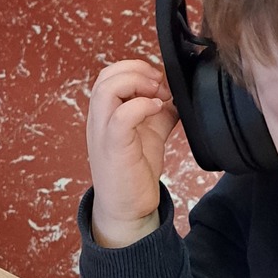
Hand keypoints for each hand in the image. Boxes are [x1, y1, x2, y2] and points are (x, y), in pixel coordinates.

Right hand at [86, 60, 178, 246]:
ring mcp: (103, 132)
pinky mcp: (114, 148)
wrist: (128, 208)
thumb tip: (177, 93)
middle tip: (160, 85)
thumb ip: (160, 111)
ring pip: (106, 89)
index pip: (111, 74)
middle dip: (137, 70)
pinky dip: (141, 105)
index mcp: (106, 112)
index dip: (137, 68)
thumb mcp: (151, 132)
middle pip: (106, 75)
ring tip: (157, 95)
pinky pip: (121, 116)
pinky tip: (157, 109)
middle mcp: (99, 119)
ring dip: (137, 83)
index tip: (160, 82)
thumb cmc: (134, 171)